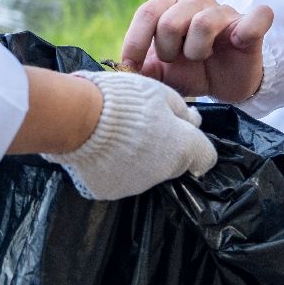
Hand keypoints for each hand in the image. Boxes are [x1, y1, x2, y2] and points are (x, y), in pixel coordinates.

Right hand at [45, 71, 218, 199]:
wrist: (78, 119)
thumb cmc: (125, 99)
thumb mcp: (161, 93)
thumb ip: (182, 111)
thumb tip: (194, 122)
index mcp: (181, 149)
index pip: (206, 157)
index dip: (198, 144)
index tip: (185, 133)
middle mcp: (163, 174)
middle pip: (174, 164)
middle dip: (166, 148)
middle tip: (144, 125)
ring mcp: (135, 186)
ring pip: (147, 172)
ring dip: (140, 158)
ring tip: (118, 135)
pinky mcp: (110, 191)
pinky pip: (119, 178)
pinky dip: (115, 166)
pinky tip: (102, 148)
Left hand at [120, 0, 272, 102]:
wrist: (226, 83)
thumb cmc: (191, 71)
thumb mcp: (161, 72)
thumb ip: (141, 69)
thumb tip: (119, 72)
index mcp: (171, 4)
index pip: (147, 13)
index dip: (135, 43)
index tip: (131, 67)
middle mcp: (197, 0)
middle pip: (170, 21)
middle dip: (168, 50)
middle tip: (177, 61)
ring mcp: (225, 10)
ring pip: (203, 23)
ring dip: (196, 51)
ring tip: (200, 58)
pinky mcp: (252, 23)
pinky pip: (256, 17)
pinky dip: (247, 29)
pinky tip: (237, 42)